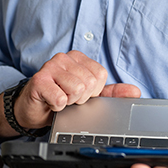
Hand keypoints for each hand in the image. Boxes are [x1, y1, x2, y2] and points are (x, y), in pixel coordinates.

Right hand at [0, 51, 140, 136]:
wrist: (33, 109)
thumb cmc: (59, 99)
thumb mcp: (88, 96)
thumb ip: (111, 93)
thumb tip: (135, 91)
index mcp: (78, 58)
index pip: (100, 75)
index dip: (93, 91)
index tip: (79, 93)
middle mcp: (64, 58)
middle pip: (89, 83)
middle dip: (80, 98)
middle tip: (67, 97)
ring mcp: (50, 67)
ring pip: (76, 90)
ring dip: (68, 102)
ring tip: (59, 99)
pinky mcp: (39, 80)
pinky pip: (60, 98)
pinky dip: (57, 106)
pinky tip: (50, 102)